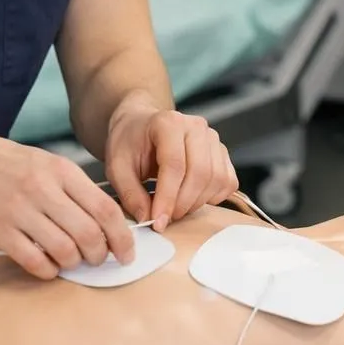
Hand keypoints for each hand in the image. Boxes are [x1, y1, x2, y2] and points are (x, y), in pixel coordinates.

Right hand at [0, 136, 134, 279]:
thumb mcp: (49, 164)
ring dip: (75, 263)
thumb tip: (111, 224)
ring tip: (72, 260)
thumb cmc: (11, 165)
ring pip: (64, 250)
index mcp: (61, 170)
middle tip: (98, 259)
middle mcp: (42, 189)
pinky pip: (34, 262)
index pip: (105, 209)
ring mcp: (19, 211)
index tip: (127, 252)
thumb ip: (78, 190)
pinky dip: (49, 270)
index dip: (122, 237)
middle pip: (88, 234)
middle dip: (100, 255)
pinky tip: (49, 265)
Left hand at [104, 105, 237, 231]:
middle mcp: (196, 127)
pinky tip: (192, 197)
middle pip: (200, 173)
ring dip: (196, 203)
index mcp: (168, 123)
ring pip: (216, 179)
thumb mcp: (116, 167)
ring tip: (174, 207)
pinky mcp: (222, 152)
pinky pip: (227, 182)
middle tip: (164, 218)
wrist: (141, 126)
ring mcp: (213, 138)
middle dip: (182, 204)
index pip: (174, 165)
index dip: (167, 198)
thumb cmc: (129, 143)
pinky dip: (213, 198)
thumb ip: (130, 193)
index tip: (157, 221)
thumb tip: (147, 218)